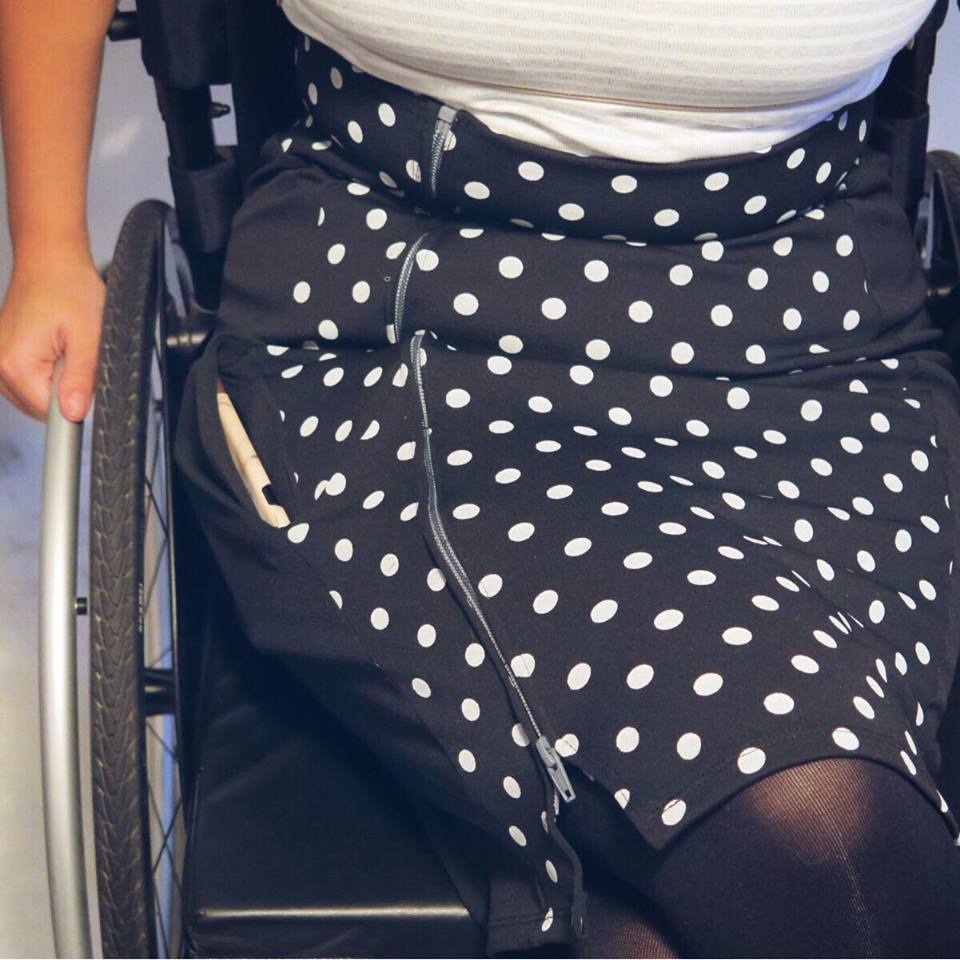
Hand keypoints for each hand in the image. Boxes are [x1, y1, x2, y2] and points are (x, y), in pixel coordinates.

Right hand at [0, 248, 105, 422]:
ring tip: (65, 347)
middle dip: (65, 390)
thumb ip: (81, 379)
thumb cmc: (69, 288)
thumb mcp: (88, 337)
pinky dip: (46, 370)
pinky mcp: (4, 355)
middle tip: (76, 355)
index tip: (83, 384)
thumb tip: (74, 413)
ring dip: (56, 380)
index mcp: (15, 365)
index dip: (73, 404)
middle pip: (40, 407)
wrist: (51, 260)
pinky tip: (55, 348)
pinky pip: (29, 380)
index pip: (47, 415)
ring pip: (35, 395)